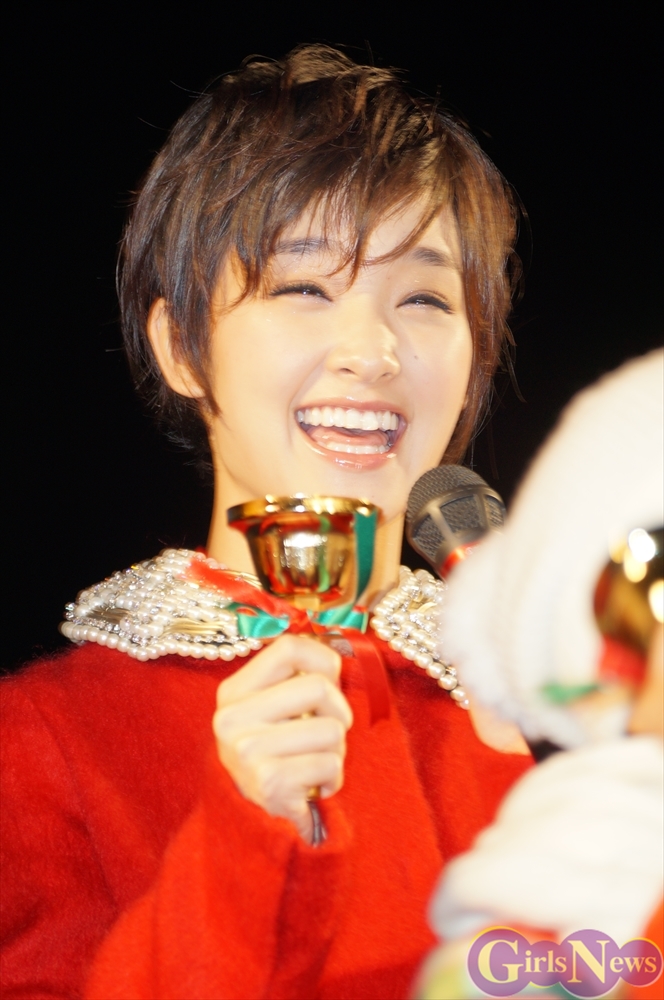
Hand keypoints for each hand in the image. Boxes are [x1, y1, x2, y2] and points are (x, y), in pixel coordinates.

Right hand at [213, 634, 352, 841]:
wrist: (250, 820)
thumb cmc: (274, 753)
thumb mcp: (271, 709)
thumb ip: (297, 678)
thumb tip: (338, 653)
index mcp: (233, 692)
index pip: (288, 648)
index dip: (323, 659)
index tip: (331, 678)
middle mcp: (232, 718)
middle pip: (318, 686)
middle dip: (338, 711)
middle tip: (328, 730)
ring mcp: (247, 751)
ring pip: (332, 729)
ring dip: (337, 750)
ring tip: (316, 761)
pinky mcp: (270, 784)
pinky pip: (331, 764)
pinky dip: (333, 778)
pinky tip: (313, 785)